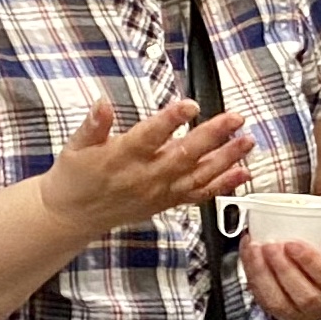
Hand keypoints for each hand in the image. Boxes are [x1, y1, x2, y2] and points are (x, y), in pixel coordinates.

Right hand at [34, 96, 250, 237]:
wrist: (73, 215)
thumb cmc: (75, 176)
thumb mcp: (75, 146)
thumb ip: (93, 125)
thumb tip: (102, 104)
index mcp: (122, 157)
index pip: (150, 136)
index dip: (171, 120)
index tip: (190, 105)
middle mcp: (146, 176)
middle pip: (184, 155)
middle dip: (213, 136)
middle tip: (235, 118)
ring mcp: (160, 191)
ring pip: (198, 176)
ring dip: (226, 159)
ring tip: (247, 141)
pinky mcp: (168, 201)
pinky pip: (200, 195)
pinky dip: (223, 185)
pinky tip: (243, 172)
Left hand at [244, 232, 320, 319]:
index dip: (310, 263)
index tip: (293, 244)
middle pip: (305, 296)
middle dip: (283, 269)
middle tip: (271, 245)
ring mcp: (303, 312)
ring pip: (279, 302)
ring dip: (263, 274)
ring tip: (256, 248)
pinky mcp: (282, 310)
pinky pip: (264, 298)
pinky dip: (253, 275)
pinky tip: (250, 255)